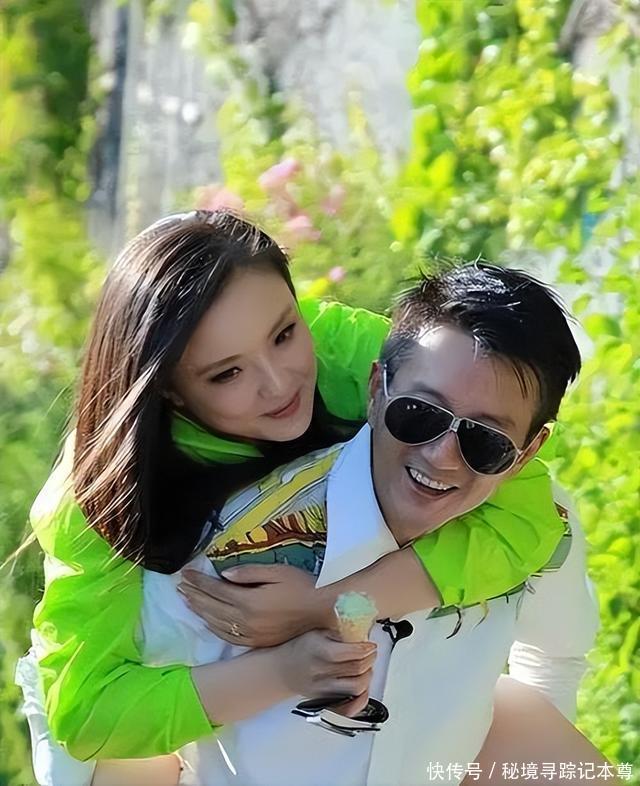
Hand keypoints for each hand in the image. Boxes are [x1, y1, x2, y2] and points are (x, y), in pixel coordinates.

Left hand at [178, 564, 329, 646]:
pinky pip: (228, 636)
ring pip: (216, 623)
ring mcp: (251, 634)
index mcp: (249, 600)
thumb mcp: (276, 571)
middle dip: (194, 595)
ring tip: (187, 601)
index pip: (216, 589)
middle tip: (179, 585)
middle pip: (212, 607)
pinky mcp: (257, 642)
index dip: (199, 581)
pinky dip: (214, 627)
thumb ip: (248, 573)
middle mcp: (246, 620)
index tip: (185, 573)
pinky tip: (207, 621)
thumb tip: (223, 574)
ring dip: (200, 611)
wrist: (322, 612)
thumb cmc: (302, 586)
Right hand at [277, 629, 376, 717]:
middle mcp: (320, 672)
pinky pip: (350, 707)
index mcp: (317, 650)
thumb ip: (339, 634)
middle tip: (371, 653)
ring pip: (357, 688)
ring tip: (366, 667)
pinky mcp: (326, 702)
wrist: (284, 671)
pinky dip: (361, 700)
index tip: (370, 645)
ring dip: (368, 676)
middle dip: (370, 659)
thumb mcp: (318, 633)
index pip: (347, 652)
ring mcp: (323, 690)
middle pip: (356, 669)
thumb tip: (363, 635)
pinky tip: (363, 689)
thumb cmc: (302, 649)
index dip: (364, 648)